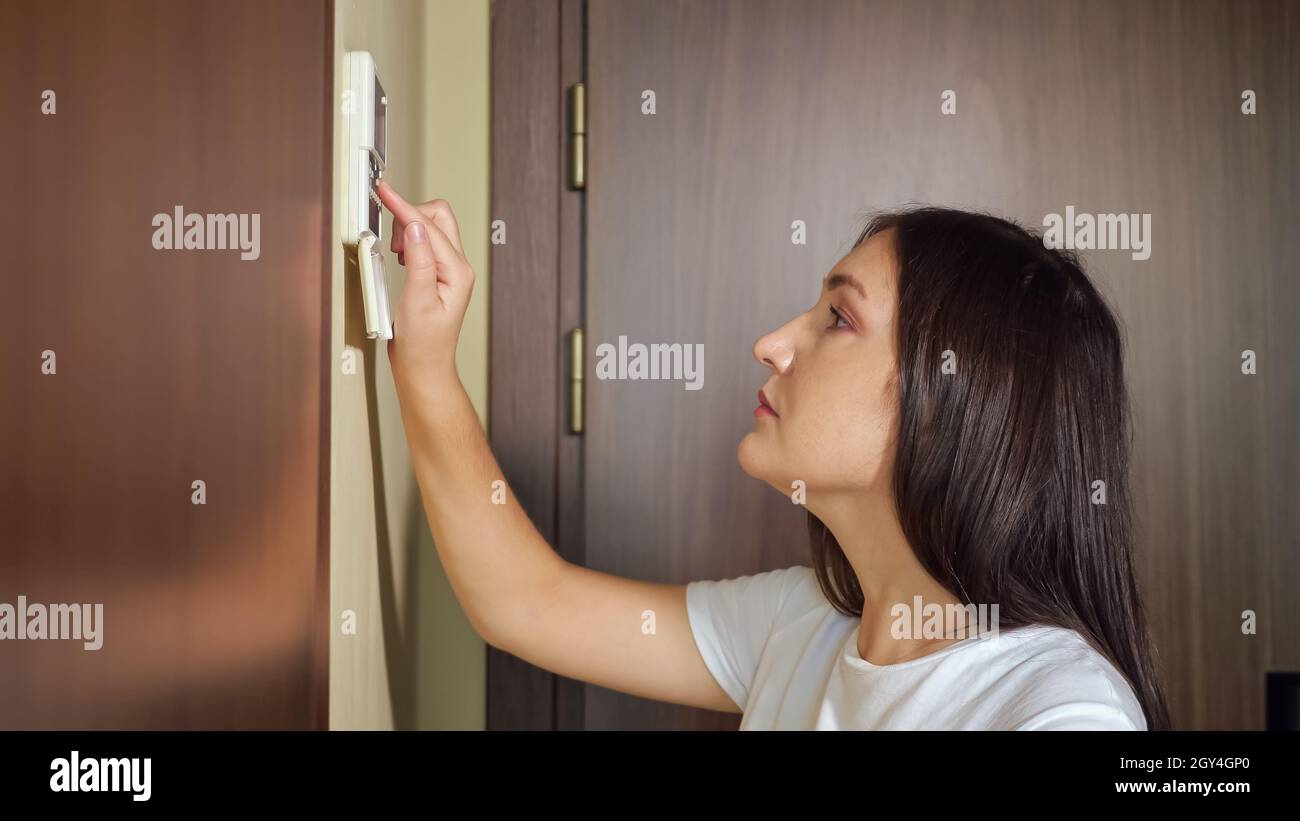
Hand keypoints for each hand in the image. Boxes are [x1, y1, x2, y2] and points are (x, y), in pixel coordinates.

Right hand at [376, 180, 475, 396]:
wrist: (423, 367)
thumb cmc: (422, 344)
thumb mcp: (416, 301)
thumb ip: (418, 261)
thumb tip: (414, 228)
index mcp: (457, 271)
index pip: (430, 226)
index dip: (404, 207)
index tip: (386, 191)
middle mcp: (457, 267)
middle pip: (438, 218)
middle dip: (410, 217)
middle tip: (392, 239)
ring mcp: (449, 270)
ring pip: (430, 228)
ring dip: (408, 231)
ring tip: (397, 255)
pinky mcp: (437, 274)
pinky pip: (424, 243)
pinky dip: (408, 242)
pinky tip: (400, 258)